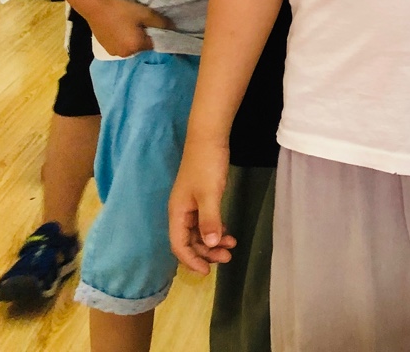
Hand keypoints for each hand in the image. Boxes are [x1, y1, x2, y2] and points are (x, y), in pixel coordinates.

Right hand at [86, 0, 170, 57]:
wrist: (95, 7)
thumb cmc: (122, 11)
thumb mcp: (145, 14)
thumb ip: (161, 22)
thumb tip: (173, 28)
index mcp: (136, 47)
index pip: (153, 44)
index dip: (155, 33)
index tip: (153, 24)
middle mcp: (125, 54)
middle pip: (142, 46)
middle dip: (144, 35)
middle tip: (140, 22)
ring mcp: (113, 52)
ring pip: (131, 45)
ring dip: (132, 37)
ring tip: (128, 24)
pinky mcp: (105, 48)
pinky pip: (120, 44)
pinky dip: (123, 38)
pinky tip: (120, 27)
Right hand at [169, 138, 235, 273]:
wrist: (209, 138)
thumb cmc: (207, 165)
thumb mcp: (210, 194)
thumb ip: (210, 219)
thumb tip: (210, 244)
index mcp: (177, 213)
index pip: (179, 245)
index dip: (191, 261)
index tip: (207, 272)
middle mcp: (181, 212)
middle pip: (189, 241)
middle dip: (206, 252)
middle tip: (228, 257)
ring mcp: (191, 205)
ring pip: (199, 232)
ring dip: (213, 241)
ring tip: (232, 246)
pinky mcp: (201, 198)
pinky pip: (205, 221)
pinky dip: (216, 228)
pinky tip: (228, 232)